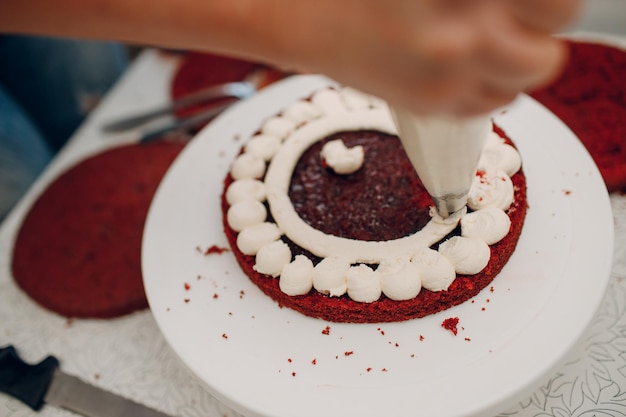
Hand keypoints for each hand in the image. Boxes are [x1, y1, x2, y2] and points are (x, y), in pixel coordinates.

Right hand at [273, 0, 580, 115]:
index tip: (526, 5)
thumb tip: (514, 8)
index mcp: (461, 5)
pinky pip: (479, 106)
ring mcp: (439, 83)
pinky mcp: (422, 105)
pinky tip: (459, 59)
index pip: (551, 9)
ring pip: (513, 89)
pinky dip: (482, 86)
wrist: (297, 15)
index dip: (543, 7)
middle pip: (540, 59)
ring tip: (487, 40)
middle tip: (515, 19)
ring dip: (512, 65)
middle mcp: (457, 46)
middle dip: (536, 37)